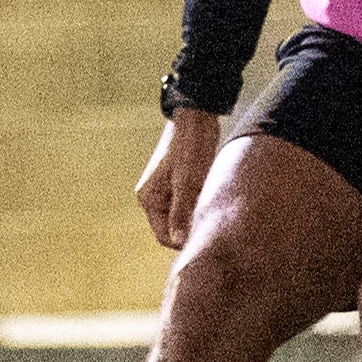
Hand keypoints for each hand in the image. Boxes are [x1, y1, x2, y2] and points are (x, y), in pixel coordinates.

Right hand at [134, 105, 222, 249]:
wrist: (196, 119)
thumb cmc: (191, 149)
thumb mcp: (187, 182)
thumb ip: (180, 213)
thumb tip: (177, 242)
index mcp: (149, 199)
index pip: (164, 236)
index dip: (184, 242)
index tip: (207, 239)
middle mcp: (153, 199)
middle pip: (172, 229)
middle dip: (190, 230)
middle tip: (213, 224)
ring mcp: (164, 193)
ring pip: (181, 219)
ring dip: (196, 218)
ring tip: (213, 209)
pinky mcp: (177, 186)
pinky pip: (187, 207)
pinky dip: (199, 208)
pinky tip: (212, 201)